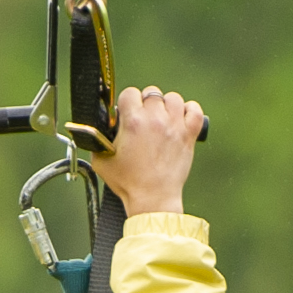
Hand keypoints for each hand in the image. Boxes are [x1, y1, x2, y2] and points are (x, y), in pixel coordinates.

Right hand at [89, 86, 205, 216]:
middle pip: (151, 93)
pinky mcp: (189, 135)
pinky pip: (195, 110)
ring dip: (166, 106)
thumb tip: (100, 128)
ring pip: (173, 98)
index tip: (127, 114)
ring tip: (162, 120)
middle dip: (146, 105)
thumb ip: (98, 139)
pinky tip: (180, 120)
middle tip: (144, 120)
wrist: (153, 199)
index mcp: (133, 122)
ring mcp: (174, 126)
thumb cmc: (127, 183)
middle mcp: (155, 119)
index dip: (127, 103)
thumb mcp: (101, 160)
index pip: (129, 93)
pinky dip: (189, 111)